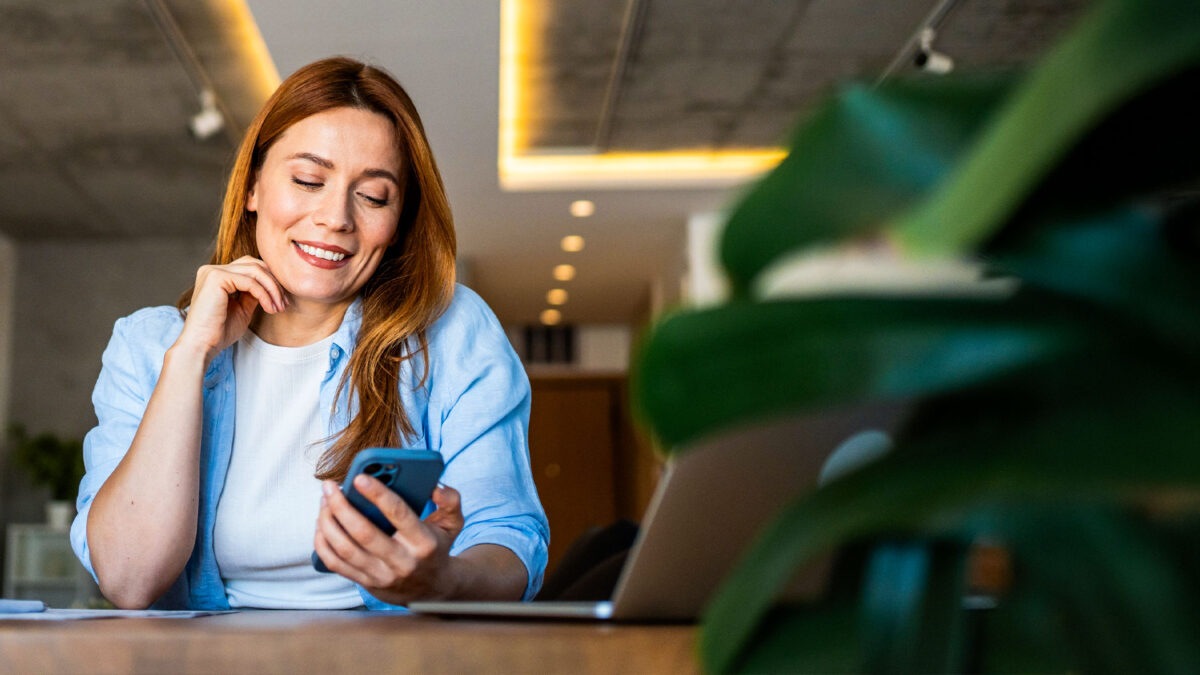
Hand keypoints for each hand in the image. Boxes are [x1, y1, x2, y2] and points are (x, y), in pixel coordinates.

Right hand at [176, 256, 287, 361]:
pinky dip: (264, 294)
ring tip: (279, 307)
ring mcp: (213, 272)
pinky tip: (270, 308)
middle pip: (255, 265)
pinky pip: (250, 282)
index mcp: (217, 276)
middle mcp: (213, 270)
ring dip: (272, 289)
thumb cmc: (220, 332)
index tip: (282, 302)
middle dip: (274, 283)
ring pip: (255, 271)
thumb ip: (254, 294)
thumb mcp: (243, 309)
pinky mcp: (216, 278)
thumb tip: (272, 285)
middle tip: (284, 304)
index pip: (251, 267)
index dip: (270, 282)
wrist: (202, 346)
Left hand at [314, 475, 464, 604]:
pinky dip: (323, 543)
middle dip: (341, 507)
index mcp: (423, 543)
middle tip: (330, 487)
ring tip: (324, 502)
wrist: (432, 590)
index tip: (359, 477)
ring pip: (345, 549)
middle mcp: (402, 562)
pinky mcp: (366, 584)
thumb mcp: (453, 524)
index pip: (399, 514)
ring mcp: (382, 576)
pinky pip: (336, 564)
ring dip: (328, 523)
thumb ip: (450, 501)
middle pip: (364, 533)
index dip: (377, 495)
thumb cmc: (437, 548)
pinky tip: (321, 525)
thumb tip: (434, 488)